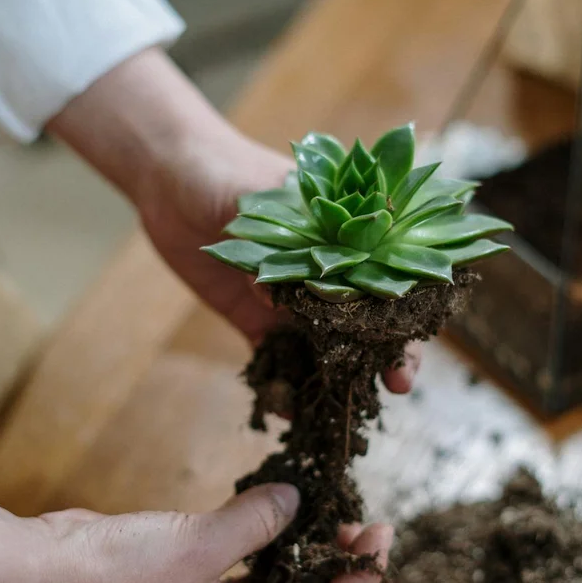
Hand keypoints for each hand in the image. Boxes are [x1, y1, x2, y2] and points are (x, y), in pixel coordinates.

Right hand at [22, 484, 392, 582]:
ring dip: (297, 551)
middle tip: (357, 518)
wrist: (38, 574)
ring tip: (322, 508)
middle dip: (333, 566)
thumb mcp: (198, 546)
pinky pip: (239, 568)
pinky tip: (272, 507)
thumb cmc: (112, 577)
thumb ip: (256, 522)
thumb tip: (298, 498)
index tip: (379, 537)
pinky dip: (259, 540)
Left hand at [138, 129, 423, 392]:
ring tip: (344, 410)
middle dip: (383, 355)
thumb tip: (275, 292)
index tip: (411, 343)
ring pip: (325, 346)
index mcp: (343, 238)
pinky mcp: (254, 317)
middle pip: (366, 321)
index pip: (388, 281)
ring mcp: (290, 299)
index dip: (404, 315)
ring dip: (338, 377)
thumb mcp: (261, 200)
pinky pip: (273, 356)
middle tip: (396, 387)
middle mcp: (325, 274)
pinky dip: (281, 382)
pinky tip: (287, 411)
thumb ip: (276, 244)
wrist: (170, 177)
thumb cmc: (227, 170)